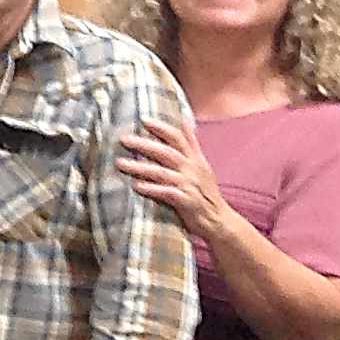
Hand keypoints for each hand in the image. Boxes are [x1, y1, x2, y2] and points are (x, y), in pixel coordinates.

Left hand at [116, 119, 230, 243]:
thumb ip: (191, 144)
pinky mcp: (186, 202)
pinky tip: (136, 186)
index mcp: (195, 159)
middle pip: (166, 152)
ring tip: (120, 163)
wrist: (219, 220)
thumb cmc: (205, 191)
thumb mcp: (202, 165)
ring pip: (162, 172)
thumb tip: (183, 120)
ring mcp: (189, 185)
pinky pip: (167, 193)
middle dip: (144, 144)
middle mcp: (192, 169)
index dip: (162, 128)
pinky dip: (152, 188)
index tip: (144, 119)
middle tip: (124, 139)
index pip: (179, 138)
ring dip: (140, 167)